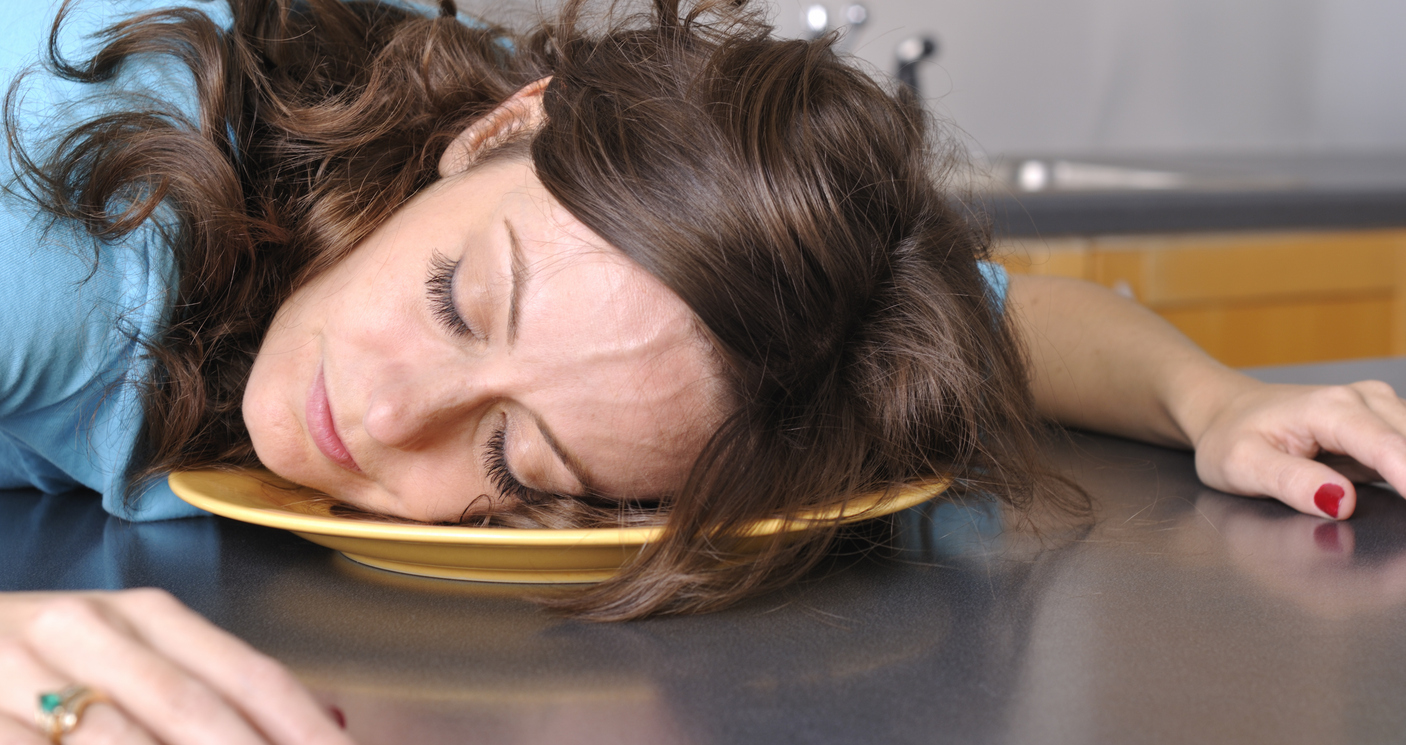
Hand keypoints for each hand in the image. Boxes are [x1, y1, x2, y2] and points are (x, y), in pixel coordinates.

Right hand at [0, 589, 352, 743]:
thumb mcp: (130, 660)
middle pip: (193, 707)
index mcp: (147, 616)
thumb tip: (323, 727)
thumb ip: (210, 691)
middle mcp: (88, 631)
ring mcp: (19, 672)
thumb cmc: (45, 664)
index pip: (250, 676)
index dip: (305, 727)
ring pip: (120, 737)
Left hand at [1191, 380, 1405, 519]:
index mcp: (1329, 409)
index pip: (1386, 447)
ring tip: (1403, 512)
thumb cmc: (1230, 436)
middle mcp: (1363, 401)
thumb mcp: (1242, 464)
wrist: (1226, 412)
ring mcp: (1377, 410)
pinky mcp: (1382, 426)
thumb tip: (1341, 501)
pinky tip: (1403, 496)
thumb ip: (1290, 482)